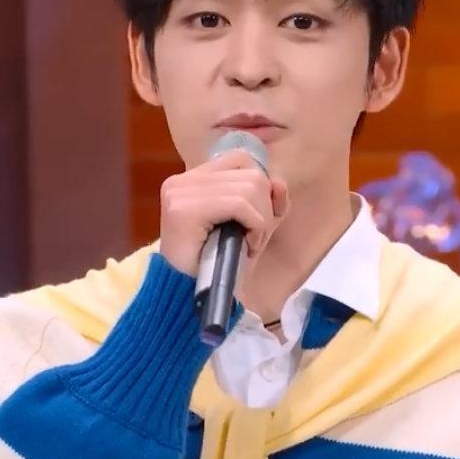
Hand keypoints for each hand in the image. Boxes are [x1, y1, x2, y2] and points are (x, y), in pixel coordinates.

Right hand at [158, 148, 289, 277]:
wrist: (189, 298)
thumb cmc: (219, 265)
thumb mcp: (252, 226)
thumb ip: (268, 201)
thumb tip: (279, 183)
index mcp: (194, 179)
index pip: (243, 160)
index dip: (262, 186)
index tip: (260, 218)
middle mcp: (183, 180)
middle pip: (251, 173)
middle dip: (264, 209)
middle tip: (251, 237)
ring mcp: (180, 192)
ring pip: (249, 187)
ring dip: (260, 221)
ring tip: (246, 243)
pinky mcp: (183, 209)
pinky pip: (239, 204)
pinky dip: (254, 227)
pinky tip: (245, 247)